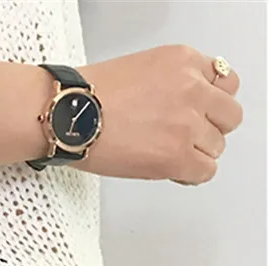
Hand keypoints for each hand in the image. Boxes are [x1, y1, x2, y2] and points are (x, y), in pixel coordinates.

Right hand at [77, 45, 243, 184]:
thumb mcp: (141, 69)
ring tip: (168, 156)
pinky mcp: (175, 156)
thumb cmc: (85, 97)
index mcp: (183, 61)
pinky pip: (205, 172)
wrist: (65, 116)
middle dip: (208, 128)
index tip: (199, 113)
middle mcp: (192, 89)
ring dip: (196, 153)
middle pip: (228, 116)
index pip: (226, 82)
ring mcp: (186, 124)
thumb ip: (171, 82)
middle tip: (184, 137)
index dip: (211, 102)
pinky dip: (191, 175)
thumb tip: (182, 108)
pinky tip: (172, 172)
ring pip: (216, 146)